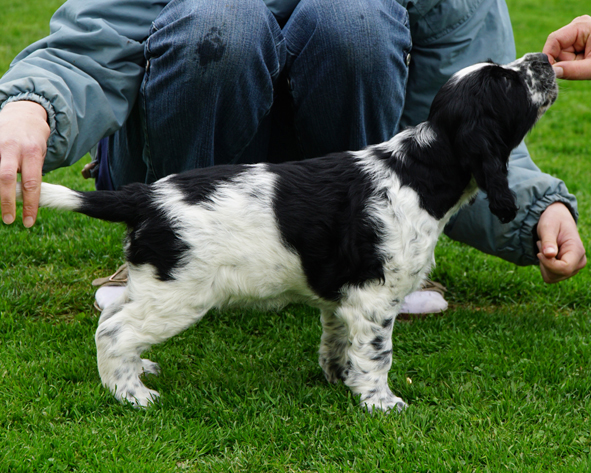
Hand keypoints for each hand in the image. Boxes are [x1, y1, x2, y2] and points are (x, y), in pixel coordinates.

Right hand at [0, 101, 49, 226]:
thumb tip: (25, 199)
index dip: (31, 205)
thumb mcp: (40, 156)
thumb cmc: (33, 141)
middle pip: (6, 178)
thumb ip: (32, 174)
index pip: (32, 184)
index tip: (29, 222)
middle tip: (9, 220)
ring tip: (2, 208)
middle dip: (7, 201)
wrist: (23, 114)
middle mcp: (12, 148)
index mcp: (32, 152)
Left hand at [536, 202, 586, 282]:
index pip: (564, 268)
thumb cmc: (553, 221)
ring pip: (551, 277)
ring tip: (545, 248)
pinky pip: (549, 276)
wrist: (557, 219)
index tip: (539, 252)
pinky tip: (546, 254)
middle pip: (556, 275)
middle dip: (544, 262)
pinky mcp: (565, 270)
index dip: (548, 264)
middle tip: (542, 244)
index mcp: (577, 251)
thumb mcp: (548, 227)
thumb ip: (548, 241)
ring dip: (543, 264)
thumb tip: (549, 255)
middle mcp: (578, 262)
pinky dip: (544, 266)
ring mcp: (573, 268)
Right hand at [543, 15, 590, 79]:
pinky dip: (573, 63)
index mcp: (581, 26)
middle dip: (563, 62)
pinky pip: (567, 56)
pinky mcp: (579, 42)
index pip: (554, 40)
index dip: (548, 57)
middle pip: (556, 49)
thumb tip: (552, 72)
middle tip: (579, 68)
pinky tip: (583, 63)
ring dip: (569, 64)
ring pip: (561, 54)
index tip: (550, 73)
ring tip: (585, 64)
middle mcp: (577, 27)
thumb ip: (572, 70)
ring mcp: (578, 33)